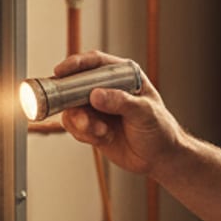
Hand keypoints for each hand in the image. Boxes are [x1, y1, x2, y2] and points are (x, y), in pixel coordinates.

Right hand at [53, 50, 183, 176]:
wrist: (159, 157)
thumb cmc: (159, 129)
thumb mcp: (144, 112)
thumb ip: (121, 102)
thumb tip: (95, 95)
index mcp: (122, 76)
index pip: (95, 63)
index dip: (76, 64)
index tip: (61, 71)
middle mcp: (107, 89)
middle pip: (75, 85)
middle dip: (71, 100)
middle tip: (80, 114)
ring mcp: (97, 108)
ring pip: (72, 108)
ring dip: (80, 122)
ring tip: (99, 131)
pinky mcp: (91, 126)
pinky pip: (75, 126)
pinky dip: (84, 133)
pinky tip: (102, 138)